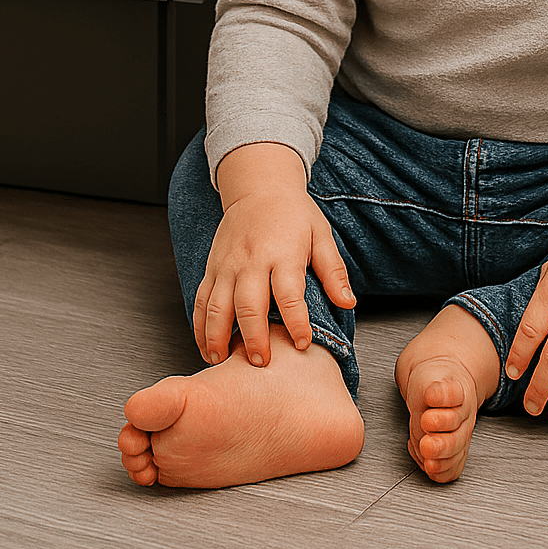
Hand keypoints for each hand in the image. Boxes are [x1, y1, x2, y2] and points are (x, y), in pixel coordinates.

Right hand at [193, 147, 354, 368]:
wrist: (258, 186)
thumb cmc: (292, 213)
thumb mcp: (320, 234)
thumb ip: (333, 271)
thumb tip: (348, 302)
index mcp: (283, 254)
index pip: (289, 295)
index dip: (296, 322)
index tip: (301, 344)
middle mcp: (252, 261)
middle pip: (248, 305)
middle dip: (253, 338)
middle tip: (260, 362)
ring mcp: (228, 265)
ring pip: (217, 306)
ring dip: (218, 337)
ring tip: (223, 361)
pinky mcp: (213, 267)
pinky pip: (202, 299)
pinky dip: (199, 325)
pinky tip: (205, 345)